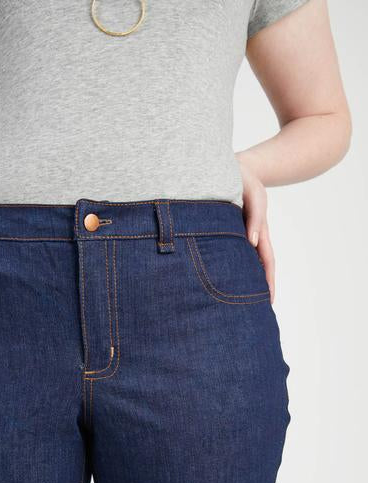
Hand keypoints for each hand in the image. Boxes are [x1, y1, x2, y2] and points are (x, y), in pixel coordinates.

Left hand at [238, 158, 275, 303]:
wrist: (233, 166)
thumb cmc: (245, 179)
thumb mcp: (254, 194)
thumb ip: (254, 217)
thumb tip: (251, 242)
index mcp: (259, 230)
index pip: (266, 261)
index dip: (267, 282)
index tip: (268, 301)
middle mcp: (249, 235)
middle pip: (254, 268)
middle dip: (254, 289)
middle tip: (252, 313)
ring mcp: (237, 234)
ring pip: (239, 262)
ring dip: (239, 281)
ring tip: (232, 304)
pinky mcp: (224, 231)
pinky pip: (226, 253)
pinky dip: (226, 267)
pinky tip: (216, 281)